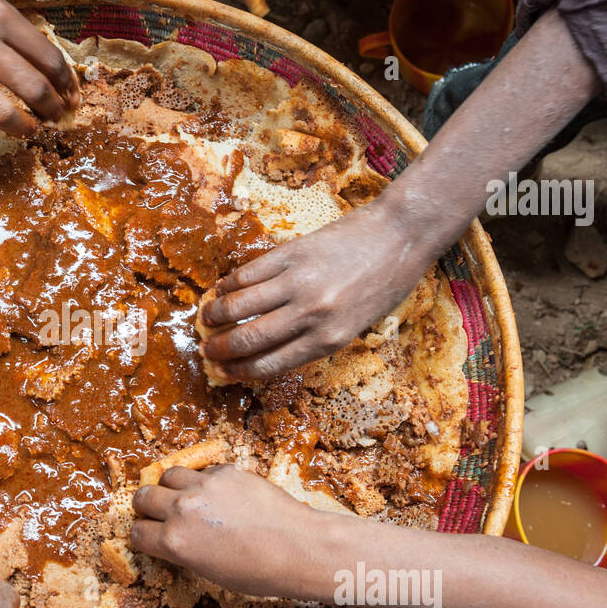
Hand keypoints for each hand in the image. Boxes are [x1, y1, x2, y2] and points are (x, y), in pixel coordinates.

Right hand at [0, 0, 79, 135]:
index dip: (66, 84)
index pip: (49, 59)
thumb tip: (48, 71)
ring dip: (23, 128)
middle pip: (32, 90)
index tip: (70, 96)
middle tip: (56, 118)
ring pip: (1, 115)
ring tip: (29, 129)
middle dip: (53, 110)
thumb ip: (11, 31)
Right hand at [131, 464, 324, 598]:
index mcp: (174, 543)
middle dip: (148, 507)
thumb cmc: (259, 571)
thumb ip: (184, 550)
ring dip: (172, 486)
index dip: (143, 535)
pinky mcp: (226, 471)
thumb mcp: (210, 571)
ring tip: (186, 496)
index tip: (151, 535)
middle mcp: (182, 510)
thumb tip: (175, 539)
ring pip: (168, 475)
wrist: (298, 548)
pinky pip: (203, 470)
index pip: (137, 532)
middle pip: (143, 497)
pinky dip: (204, 479)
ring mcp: (203, 486)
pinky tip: (220, 493)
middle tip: (159, 512)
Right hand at [200, 202, 423, 380]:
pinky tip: (222, 290)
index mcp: (330, 339)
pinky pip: (249, 273)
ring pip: (240, 305)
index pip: (270, 364)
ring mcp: (300, 281)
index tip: (223, 372)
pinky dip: (229, 284)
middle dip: (220, 349)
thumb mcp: (356, 325)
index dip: (240, 371)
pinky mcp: (292, 252)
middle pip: (249, 339)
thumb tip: (268, 350)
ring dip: (215, 315)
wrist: (399, 235)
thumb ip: (315, 339)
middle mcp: (312, 314)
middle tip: (206, 350)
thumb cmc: (383, 284)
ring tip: (206, 318)